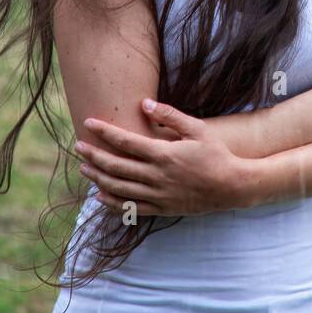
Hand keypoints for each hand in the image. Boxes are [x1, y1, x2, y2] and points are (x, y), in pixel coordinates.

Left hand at [74, 98, 249, 216]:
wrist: (232, 186)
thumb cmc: (217, 154)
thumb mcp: (198, 129)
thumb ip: (170, 116)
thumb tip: (145, 104)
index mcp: (164, 154)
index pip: (125, 141)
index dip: (104, 132)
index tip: (88, 123)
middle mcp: (157, 176)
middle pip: (116, 166)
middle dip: (94, 155)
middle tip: (79, 147)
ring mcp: (158, 194)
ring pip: (119, 188)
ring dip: (98, 177)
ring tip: (84, 168)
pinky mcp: (161, 208)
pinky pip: (131, 207)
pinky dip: (112, 202)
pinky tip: (100, 195)